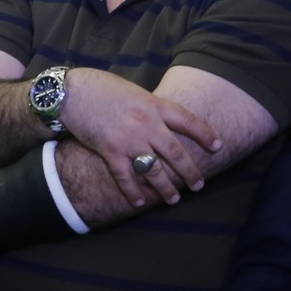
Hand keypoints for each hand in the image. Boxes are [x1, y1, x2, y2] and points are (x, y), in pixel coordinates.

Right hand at [58, 67, 222, 207]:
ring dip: (166, 188)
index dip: (205, 134)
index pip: (188, 120)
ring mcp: (129, 139)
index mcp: (154, 105)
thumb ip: (149, 108)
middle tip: (199, 186)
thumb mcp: (133, 92)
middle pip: (176, 153)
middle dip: (190, 172)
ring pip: (155, 170)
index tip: (218, 147)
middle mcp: (146, 124)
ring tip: (173, 199)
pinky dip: (132, 192)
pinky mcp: (110, 150)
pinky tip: (138, 203)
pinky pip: (125, 177)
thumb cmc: (101, 87)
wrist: (71, 91)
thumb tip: (161, 122)